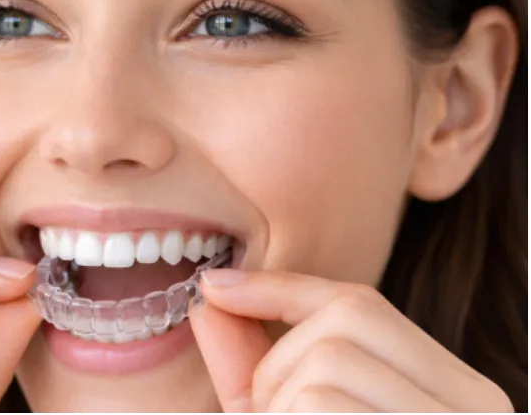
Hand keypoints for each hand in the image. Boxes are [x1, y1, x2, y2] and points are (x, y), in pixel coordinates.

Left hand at [189, 268, 513, 412]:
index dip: (278, 286)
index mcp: (451, 390)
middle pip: (345, 318)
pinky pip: (320, 405)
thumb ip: (252, 366)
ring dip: (279, 404)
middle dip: (280, 359)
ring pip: (327, 362)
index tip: (213, 283)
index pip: (359, 302)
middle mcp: (474, 407)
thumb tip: (211, 300)